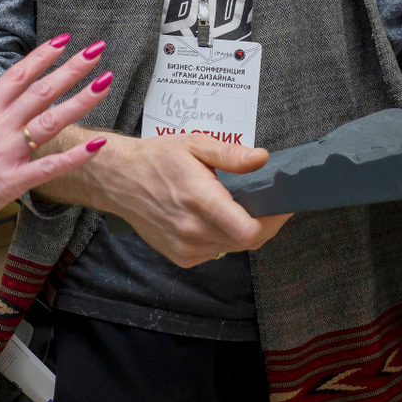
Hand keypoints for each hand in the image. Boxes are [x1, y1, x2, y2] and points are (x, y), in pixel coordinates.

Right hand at [0, 35, 113, 226]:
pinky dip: (76, 155)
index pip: (16, 76)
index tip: (63, 40)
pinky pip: (50, 166)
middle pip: (40, 91)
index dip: (41, 56)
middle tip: (95, 51)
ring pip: (50, 121)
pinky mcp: (12, 181)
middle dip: (70, 69)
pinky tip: (97, 144)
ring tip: (104, 83)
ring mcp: (6, 153)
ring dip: (80, 101)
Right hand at [37, 130, 289, 268]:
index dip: (272, 221)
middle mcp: (192, 230)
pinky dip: (224, 238)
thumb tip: (262, 159)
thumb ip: (231, 155)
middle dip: (264, 222)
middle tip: (269, 202)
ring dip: (243, 231)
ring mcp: (186, 247)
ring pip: (233, 248)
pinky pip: (216, 252)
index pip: (248, 230)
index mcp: (200, 200)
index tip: (281, 204)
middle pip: (247, 241)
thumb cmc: (158, 158)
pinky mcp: (181, 257)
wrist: (120, 180)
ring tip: (242, 207)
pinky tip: (218, 218)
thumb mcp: (195, 144)